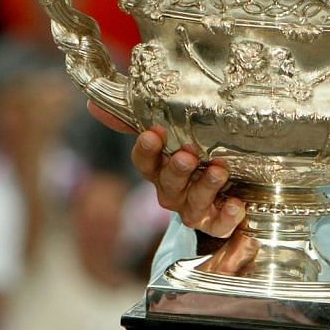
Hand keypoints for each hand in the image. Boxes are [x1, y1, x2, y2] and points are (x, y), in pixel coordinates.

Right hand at [96, 116, 245, 237]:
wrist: (230, 186)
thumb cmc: (195, 154)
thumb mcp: (170, 135)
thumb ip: (138, 117)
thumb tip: (93, 103)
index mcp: (159, 169)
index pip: (144, 161)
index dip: (147, 150)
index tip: (154, 133)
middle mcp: (173, 191)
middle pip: (168, 183)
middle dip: (176, 170)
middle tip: (187, 155)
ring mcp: (193, 208)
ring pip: (193, 204)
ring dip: (204, 187)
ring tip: (218, 170)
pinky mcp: (217, 222)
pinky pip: (219, 225)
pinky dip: (227, 216)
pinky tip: (236, 204)